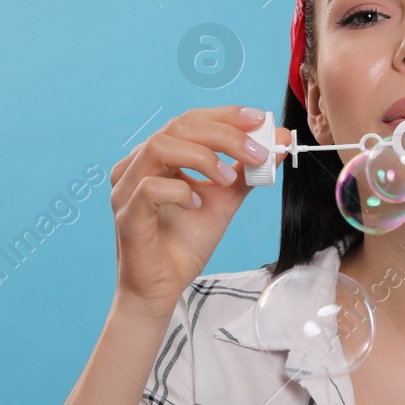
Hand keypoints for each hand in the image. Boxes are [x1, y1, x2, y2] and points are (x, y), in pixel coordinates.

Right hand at [109, 106, 290, 317]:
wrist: (163, 289)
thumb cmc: (185, 244)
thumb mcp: (224, 201)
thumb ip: (247, 172)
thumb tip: (278, 140)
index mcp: (158, 157)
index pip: (190, 121)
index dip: (224, 116)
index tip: (258, 119)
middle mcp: (137, 165)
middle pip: (178, 128)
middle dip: (224, 136)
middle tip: (257, 153)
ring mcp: (126, 188)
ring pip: (160, 147)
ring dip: (203, 158)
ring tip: (230, 180)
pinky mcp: (126, 214)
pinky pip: (150, 188)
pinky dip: (180, 192)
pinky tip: (197, 206)